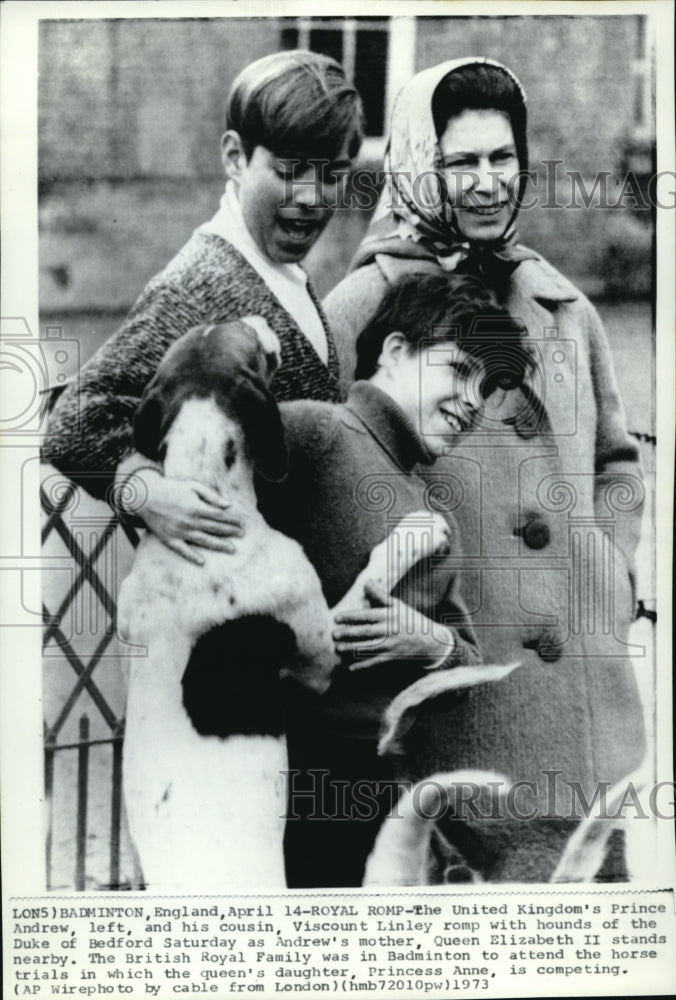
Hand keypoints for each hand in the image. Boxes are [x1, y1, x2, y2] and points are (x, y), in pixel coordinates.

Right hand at [126, 469, 243, 565]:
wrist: (146, 497)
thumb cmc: (172, 489)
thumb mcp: (193, 486)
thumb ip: (211, 496)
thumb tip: (229, 505)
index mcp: (196, 507)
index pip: (220, 516)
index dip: (233, 520)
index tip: (243, 523)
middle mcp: (190, 521)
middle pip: (215, 528)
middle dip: (231, 532)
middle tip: (243, 534)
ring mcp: (180, 532)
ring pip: (204, 540)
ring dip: (219, 545)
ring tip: (232, 549)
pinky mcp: (170, 539)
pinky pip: (183, 550)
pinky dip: (192, 556)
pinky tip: (202, 562)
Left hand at [332, 580, 453, 670]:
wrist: (430, 640)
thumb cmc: (410, 619)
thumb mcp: (397, 605)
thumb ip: (380, 595)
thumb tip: (366, 582)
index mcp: (389, 615)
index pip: (366, 615)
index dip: (350, 617)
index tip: (336, 618)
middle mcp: (389, 630)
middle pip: (365, 632)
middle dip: (348, 633)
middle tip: (333, 634)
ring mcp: (391, 645)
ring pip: (368, 648)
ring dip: (352, 649)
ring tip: (338, 648)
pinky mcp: (392, 657)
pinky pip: (375, 662)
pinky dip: (363, 666)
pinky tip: (350, 668)